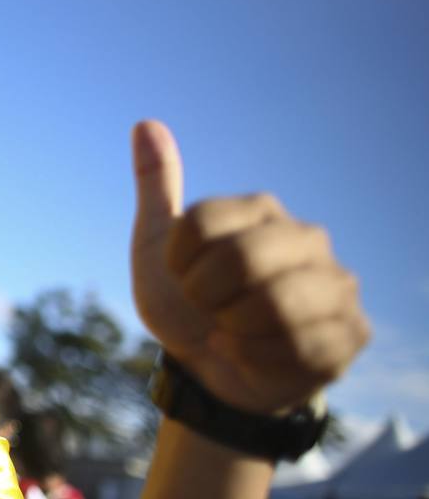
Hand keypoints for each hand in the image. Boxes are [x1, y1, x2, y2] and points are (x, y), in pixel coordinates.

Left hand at [130, 120, 369, 415]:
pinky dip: (258, 358)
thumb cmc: (186, 305)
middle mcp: (307, 238)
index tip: (181, 279)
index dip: (176, 263)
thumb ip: (157, 188)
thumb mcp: (157, 247)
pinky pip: (297, 347)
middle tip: (208, 308)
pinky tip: (255, 354)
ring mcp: (336, 285)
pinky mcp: (351, 333)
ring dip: (234, 328)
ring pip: (275, 304)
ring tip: (234, 330)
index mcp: (260, 210)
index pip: (200, 222)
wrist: (211, 374)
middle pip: (241, 258)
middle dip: (205, 296)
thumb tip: (145, 124)